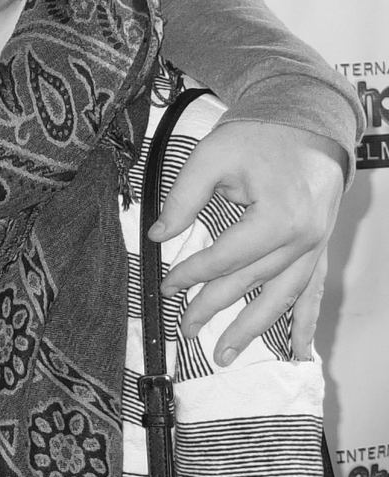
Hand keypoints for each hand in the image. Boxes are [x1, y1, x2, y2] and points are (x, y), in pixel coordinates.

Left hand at [152, 121, 345, 362]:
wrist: (307, 122)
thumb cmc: (258, 136)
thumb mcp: (211, 157)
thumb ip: (183, 198)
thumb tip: (157, 235)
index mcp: (277, 218)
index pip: (226, 258)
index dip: (192, 273)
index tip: (166, 285)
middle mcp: (304, 240)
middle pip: (251, 283)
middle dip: (214, 308)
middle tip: (185, 330)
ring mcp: (316, 246)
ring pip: (283, 297)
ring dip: (255, 328)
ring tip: (226, 355)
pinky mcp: (319, 247)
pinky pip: (312, 291)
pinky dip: (305, 322)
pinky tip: (298, 351)